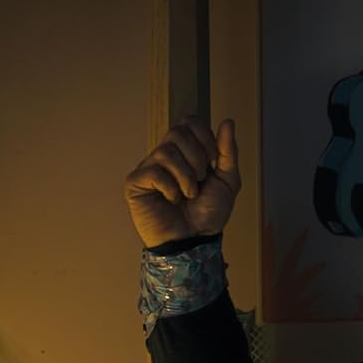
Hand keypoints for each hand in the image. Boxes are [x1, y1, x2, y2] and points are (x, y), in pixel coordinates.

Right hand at [124, 116, 239, 248]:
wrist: (195, 241)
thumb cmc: (209, 214)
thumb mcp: (227, 181)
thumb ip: (227, 152)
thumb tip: (227, 121)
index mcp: (187, 152)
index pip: (189, 122)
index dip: (204, 136)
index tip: (213, 160)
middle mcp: (166, 156)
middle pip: (177, 131)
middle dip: (197, 157)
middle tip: (201, 180)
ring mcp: (149, 168)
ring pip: (166, 151)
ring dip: (186, 176)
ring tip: (189, 194)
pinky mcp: (135, 183)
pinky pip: (153, 172)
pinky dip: (170, 187)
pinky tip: (172, 200)